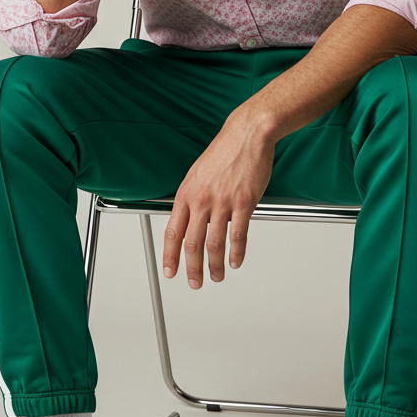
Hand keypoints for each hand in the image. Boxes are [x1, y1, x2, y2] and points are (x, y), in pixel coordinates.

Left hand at [162, 114, 274, 288]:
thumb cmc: (225, 151)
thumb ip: (192, 198)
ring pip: (214, 243)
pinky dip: (236, 252)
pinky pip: (238, 234)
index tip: (170, 270)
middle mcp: (201, 199)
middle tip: (194, 282)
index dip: (170, 255)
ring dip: (214, 265)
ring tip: (216, 276)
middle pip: (191, 243)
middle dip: (191, 268)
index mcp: (186, 193)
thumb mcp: (197, 173)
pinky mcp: (244, 202)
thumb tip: (189, 220)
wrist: (247, 134)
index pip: (172, 232)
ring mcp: (223, 201)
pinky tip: (235, 261)